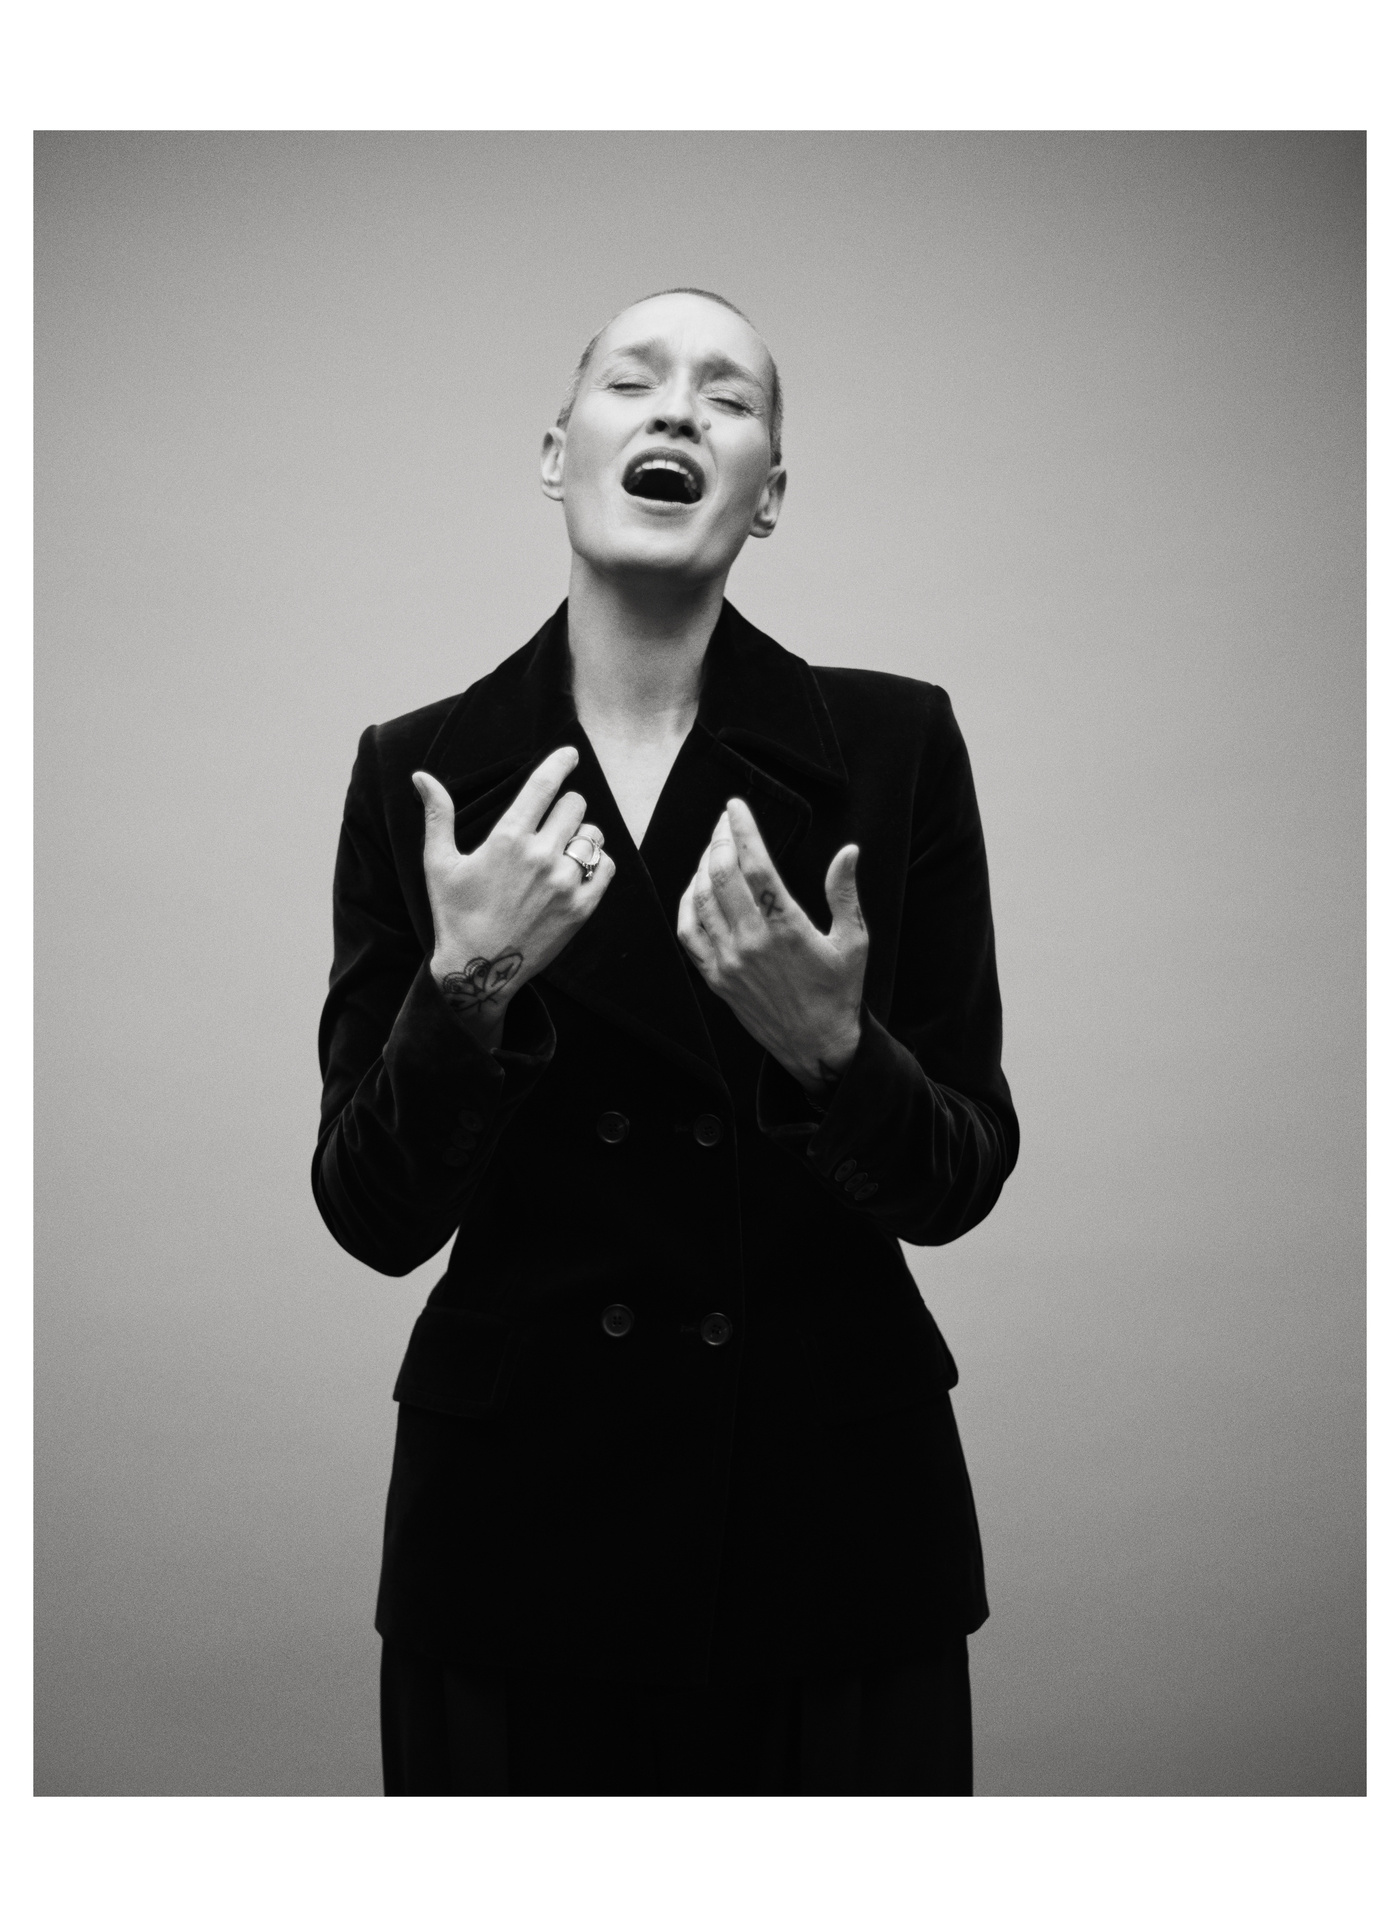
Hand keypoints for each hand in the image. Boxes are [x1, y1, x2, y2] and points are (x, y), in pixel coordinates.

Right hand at [413, 746, 615, 1041]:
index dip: (560, 763)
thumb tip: (421, 776)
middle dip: (564, 806)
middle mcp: (541, 856)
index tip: (571, 753)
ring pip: (592, 834)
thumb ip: (437, 815)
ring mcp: (565, 883)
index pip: (544, 785)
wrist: (479, 970)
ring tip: (563, 848)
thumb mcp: (438, 863)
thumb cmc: (455, 914)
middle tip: (552, 821)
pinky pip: (604, 866)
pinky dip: (595, 862)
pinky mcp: (582, 907)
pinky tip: (578, 869)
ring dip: (581, 834)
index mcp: (507, 839)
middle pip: (574, 805)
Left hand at [677, 796, 867, 1099]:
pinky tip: (696, 886)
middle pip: (722, 875)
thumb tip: (848, 850)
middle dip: (720, 839)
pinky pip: (688, 932)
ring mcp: (729, 960)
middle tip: (725, 822)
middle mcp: (752, 942)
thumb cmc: (838, 991)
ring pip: (701, 899)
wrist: (816, 1044)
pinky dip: (687, 902)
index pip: (756, 865)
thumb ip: (845, 893)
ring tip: (714, 847)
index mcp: (788, 928)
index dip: (743, 829)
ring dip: (703, 866)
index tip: (735, 806)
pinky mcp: (715, 977)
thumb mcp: (854, 941)